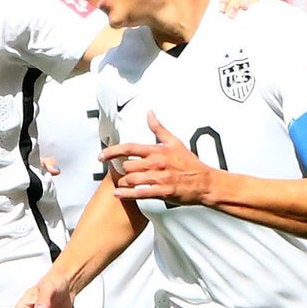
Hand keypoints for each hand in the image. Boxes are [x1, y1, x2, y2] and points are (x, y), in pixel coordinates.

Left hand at [102, 113, 218, 205]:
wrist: (205, 182)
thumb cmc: (189, 163)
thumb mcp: (175, 142)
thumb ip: (159, 129)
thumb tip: (150, 113)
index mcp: (157, 151)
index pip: (129, 148)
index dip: (112, 151)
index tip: (101, 156)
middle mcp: (157, 163)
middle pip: (128, 166)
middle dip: (124, 170)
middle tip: (124, 173)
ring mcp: (159, 178)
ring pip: (132, 179)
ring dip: (125, 182)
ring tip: (125, 183)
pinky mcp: (163, 192)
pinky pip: (139, 193)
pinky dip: (126, 194)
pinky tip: (118, 193)